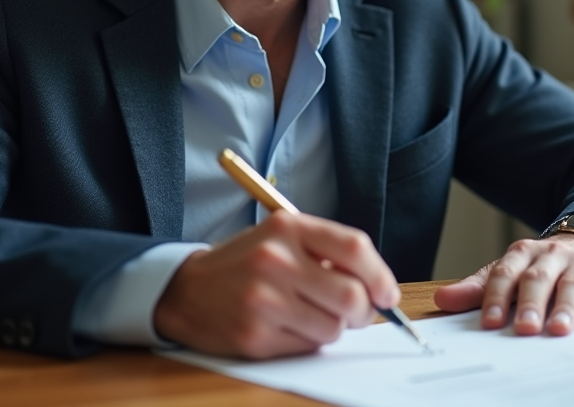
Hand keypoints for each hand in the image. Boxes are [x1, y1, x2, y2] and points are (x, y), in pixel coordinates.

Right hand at [153, 211, 399, 358]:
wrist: (187, 290)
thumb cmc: (245, 264)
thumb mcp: (281, 238)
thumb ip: (326, 251)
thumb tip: (377, 287)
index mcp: (288, 228)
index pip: (354, 248)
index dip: (380, 275)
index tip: (386, 294)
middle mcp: (276, 260)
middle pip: (350, 295)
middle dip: (362, 312)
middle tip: (355, 314)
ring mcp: (264, 299)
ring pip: (332, 328)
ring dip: (332, 328)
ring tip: (310, 316)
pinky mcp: (255, 335)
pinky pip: (307, 347)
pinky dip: (307, 342)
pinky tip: (287, 327)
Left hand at [433, 234, 573, 335]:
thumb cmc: (543, 266)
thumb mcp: (509, 272)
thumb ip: (477, 288)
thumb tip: (441, 300)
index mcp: (522, 254)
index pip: (505, 274)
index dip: (496, 297)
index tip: (489, 322)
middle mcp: (551, 255)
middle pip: (538, 278)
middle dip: (530, 303)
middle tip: (524, 328)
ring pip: (573, 284)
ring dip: (565, 307)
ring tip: (558, 329)